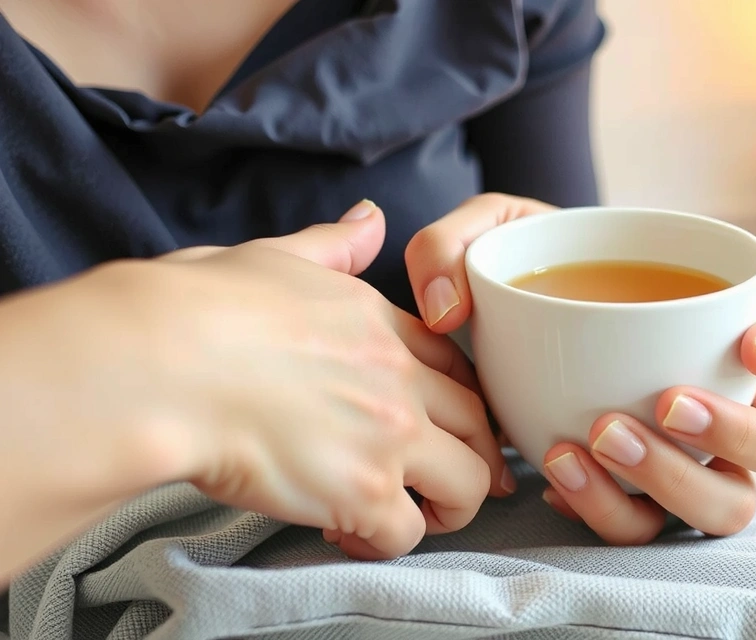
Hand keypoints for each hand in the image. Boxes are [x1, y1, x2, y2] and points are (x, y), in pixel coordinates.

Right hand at [137, 200, 511, 559]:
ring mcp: (389, 435)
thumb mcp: (271, 257)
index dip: (459, 397)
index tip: (447, 423)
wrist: (155, 364)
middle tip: (445, 483)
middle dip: (472, 455)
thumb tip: (371, 219)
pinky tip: (346, 533)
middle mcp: (398, 377)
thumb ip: (330, 247)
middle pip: (478, 423)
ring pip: (469, 485)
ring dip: (445, 508)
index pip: (454, 363)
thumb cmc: (191, 309)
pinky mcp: (362, 491)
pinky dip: (383, 543)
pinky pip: (407, 533)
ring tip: (406, 516)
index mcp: (377, 322)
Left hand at [406, 194, 755, 544]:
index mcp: (717, 325)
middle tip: (665, 403)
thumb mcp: (491, 238)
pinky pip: (645, 529)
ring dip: (675, 484)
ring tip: (596, 440)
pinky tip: (557, 472)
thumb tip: (451, 311)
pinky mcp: (637, 500)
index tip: (747, 345)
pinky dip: (604, 509)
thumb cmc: (518, 282)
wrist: (485, 349)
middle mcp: (719, 399)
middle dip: (736, 434)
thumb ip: (456, 244)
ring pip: (729, 505)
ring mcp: (685, 460)